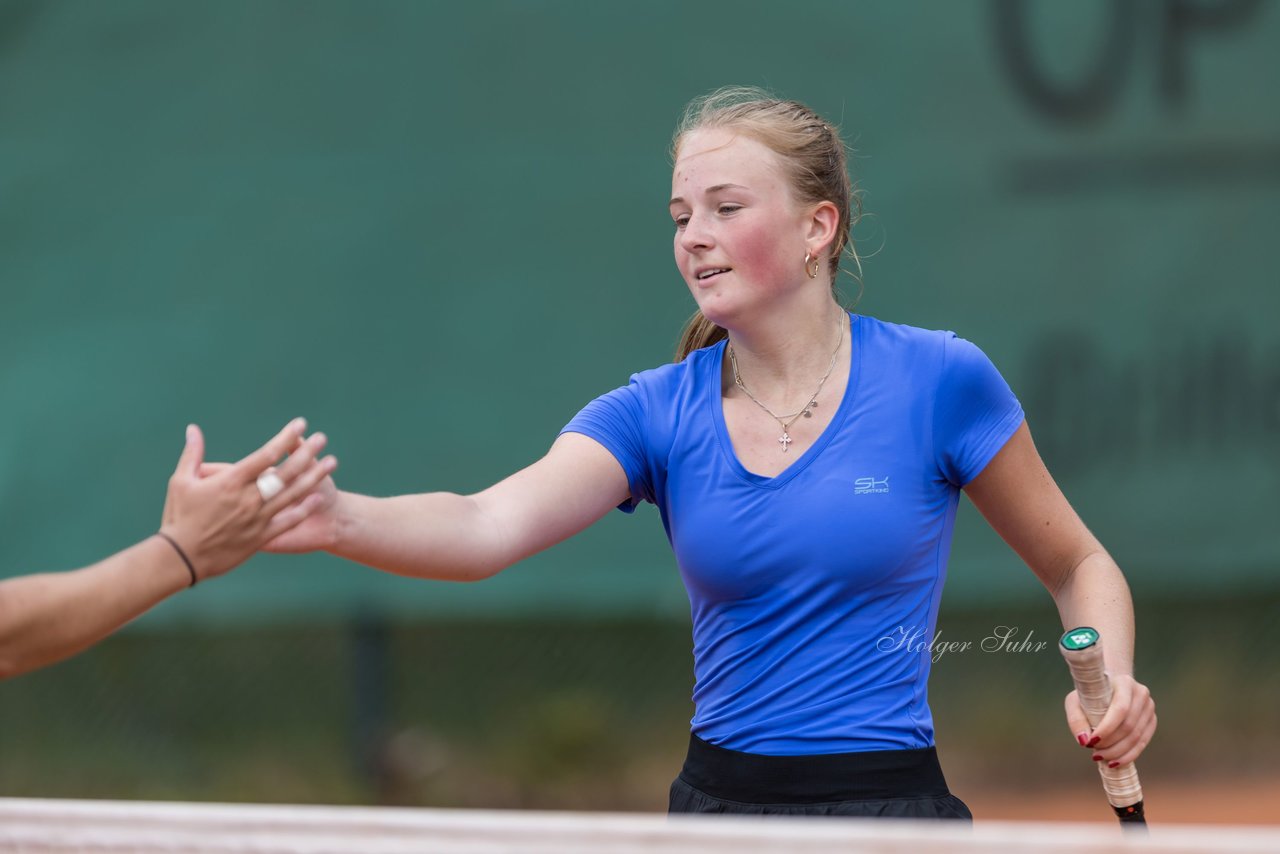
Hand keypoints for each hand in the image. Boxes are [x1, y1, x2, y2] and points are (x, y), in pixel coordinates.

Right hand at [160, 419, 337, 580]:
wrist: (181, 559)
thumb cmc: (178, 517)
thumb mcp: (181, 482)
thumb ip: (192, 454)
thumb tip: (193, 429)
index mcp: (231, 481)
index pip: (265, 454)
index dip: (284, 438)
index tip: (300, 424)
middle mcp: (248, 498)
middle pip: (286, 472)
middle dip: (307, 453)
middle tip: (323, 438)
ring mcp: (257, 518)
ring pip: (292, 494)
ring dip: (314, 476)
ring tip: (331, 462)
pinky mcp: (261, 537)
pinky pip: (288, 521)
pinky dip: (304, 509)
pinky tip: (319, 497)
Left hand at [1065, 674, 1156, 768]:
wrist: (1108, 687)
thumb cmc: (1089, 694)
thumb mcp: (1075, 701)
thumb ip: (1076, 720)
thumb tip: (1084, 741)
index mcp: (1124, 682)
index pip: (1121, 709)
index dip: (1107, 729)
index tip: (1091, 742)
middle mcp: (1141, 693)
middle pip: (1129, 726)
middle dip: (1111, 744)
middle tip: (1093, 753)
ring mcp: (1149, 708)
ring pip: (1137, 737)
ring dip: (1118, 752)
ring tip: (1100, 757)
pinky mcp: (1151, 721)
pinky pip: (1143, 743)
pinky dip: (1128, 755)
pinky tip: (1114, 762)